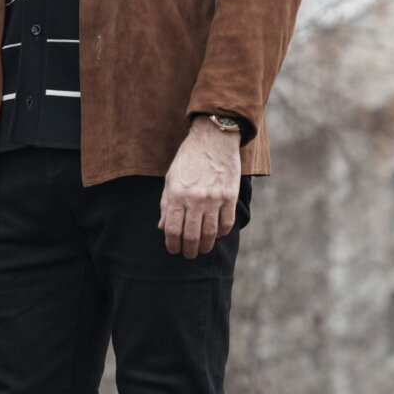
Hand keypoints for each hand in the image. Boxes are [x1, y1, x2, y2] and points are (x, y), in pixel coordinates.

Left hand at [159, 117, 241, 255]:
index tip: (174, 250)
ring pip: (210, 233)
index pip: (172, 230)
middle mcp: (195, 198)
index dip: (172, 245)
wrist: (213, 139)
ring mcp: (214, 198)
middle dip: (188, 250)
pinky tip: (217, 234)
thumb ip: (166, 204)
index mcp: (177, 194)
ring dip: (205, 246)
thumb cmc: (189, 159)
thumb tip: (163, 228)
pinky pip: (227, 223)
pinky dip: (222, 233)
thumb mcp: (171, 179)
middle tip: (188, 254)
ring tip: (202, 249)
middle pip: (191, 236)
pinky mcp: (230, 196)